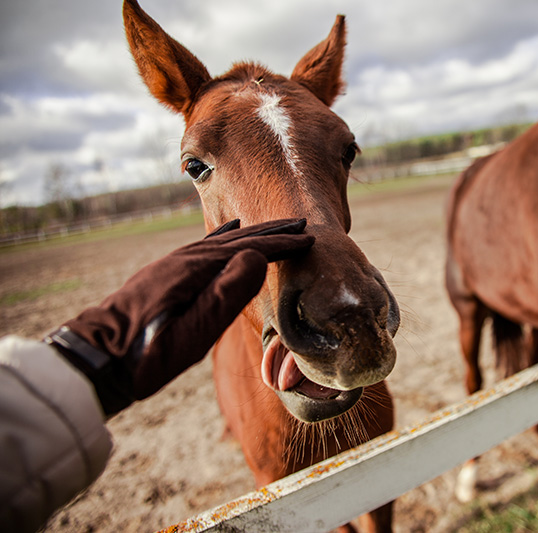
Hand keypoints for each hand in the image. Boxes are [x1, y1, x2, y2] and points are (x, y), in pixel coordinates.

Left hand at [44, 219, 313, 414]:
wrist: (93, 359)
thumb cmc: (146, 356)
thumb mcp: (192, 334)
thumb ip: (226, 295)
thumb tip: (258, 256)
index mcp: (194, 269)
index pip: (249, 249)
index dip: (281, 244)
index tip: (309, 239)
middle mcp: (184, 258)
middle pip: (238, 238)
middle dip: (272, 232)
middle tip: (303, 226)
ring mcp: (172, 264)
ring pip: (222, 241)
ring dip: (253, 234)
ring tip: (277, 230)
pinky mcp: (165, 274)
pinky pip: (205, 246)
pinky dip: (225, 237)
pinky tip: (230, 232)